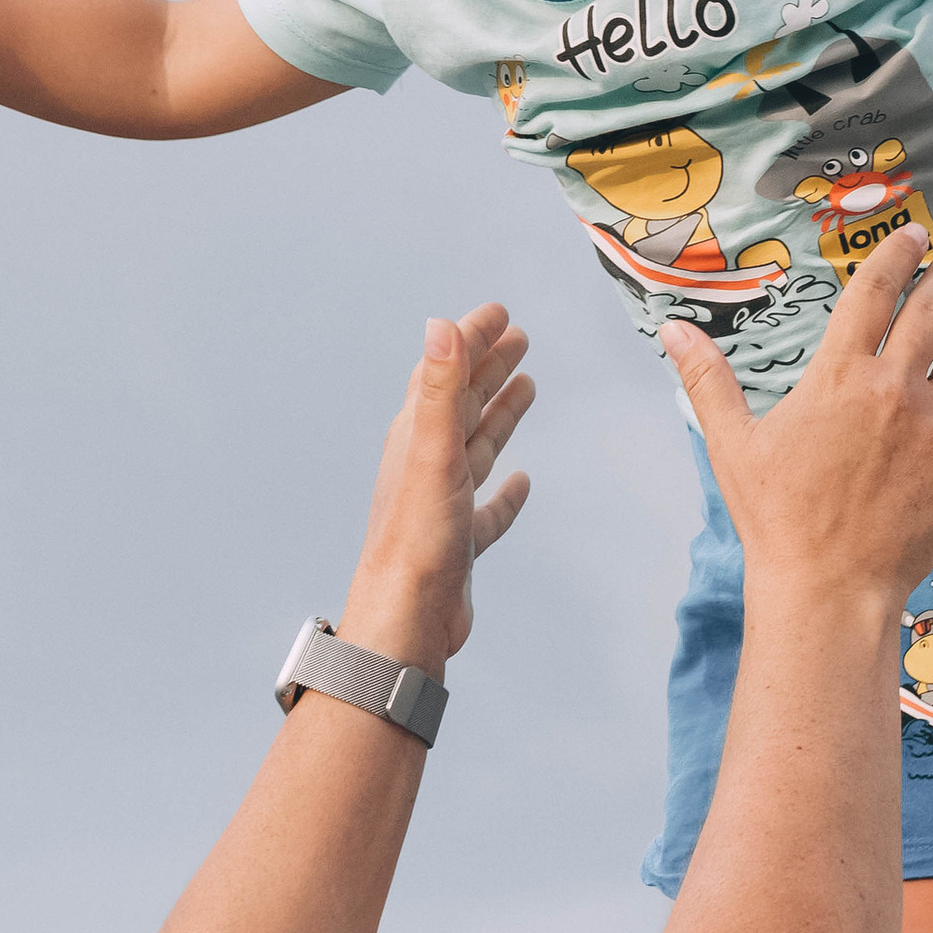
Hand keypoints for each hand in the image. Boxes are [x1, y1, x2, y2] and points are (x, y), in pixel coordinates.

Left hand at [334, 304, 533, 675]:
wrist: (407, 619)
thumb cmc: (414, 541)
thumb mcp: (432, 453)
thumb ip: (440, 388)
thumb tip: (441, 324)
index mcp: (416, 438)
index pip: (444, 372)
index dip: (471, 339)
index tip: (499, 313)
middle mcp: (427, 465)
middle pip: (462, 403)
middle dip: (488, 366)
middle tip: (518, 337)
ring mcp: (443, 504)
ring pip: (476, 447)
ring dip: (499, 415)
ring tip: (525, 387)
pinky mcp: (459, 543)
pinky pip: (488, 508)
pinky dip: (506, 492)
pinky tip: (522, 482)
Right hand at [660, 230, 932, 602]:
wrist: (827, 588)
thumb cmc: (775, 520)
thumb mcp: (732, 445)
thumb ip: (707, 381)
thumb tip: (673, 330)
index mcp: (840, 377)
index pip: (873, 296)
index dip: (894, 258)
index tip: (911, 236)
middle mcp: (896, 391)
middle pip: (930, 316)